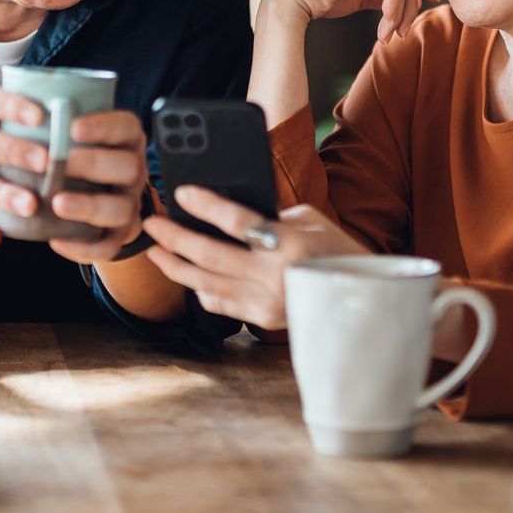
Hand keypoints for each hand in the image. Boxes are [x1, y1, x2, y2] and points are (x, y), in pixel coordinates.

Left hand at [45, 110, 150, 263]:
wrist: (93, 194)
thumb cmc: (74, 155)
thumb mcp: (72, 134)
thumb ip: (57, 122)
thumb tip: (19, 104)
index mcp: (125, 139)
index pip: (125, 126)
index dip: (103, 126)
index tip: (72, 128)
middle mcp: (133, 170)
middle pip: (128, 166)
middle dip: (93, 164)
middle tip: (60, 163)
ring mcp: (129, 203)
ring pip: (121, 208)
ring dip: (89, 206)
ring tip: (57, 203)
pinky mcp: (119, 234)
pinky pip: (109, 246)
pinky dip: (84, 247)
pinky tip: (56, 240)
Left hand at [142, 186, 365, 328]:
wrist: (361, 298)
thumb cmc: (336, 249)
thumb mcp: (310, 221)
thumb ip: (271, 215)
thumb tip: (228, 211)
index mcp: (290, 243)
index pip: (238, 222)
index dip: (206, 206)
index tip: (181, 193)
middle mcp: (274, 275)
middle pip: (210, 255)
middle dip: (174, 238)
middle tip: (151, 224)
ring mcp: (266, 301)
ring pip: (206, 282)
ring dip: (175, 265)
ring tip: (155, 250)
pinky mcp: (262, 319)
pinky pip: (219, 302)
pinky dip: (198, 288)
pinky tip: (185, 274)